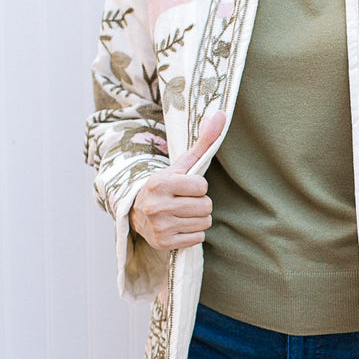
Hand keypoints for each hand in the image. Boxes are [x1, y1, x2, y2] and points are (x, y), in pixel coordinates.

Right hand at [129, 112, 225, 251]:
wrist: (136, 212)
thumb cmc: (166, 186)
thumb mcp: (181, 164)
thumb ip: (202, 142)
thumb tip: (222, 115)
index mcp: (159, 183)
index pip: (202, 187)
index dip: (198, 187)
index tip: (184, 187)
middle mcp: (156, 206)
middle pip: (206, 206)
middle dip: (200, 203)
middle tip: (184, 201)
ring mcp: (159, 227)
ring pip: (204, 222)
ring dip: (198, 218)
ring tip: (181, 213)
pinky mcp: (164, 244)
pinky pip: (197, 238)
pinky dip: (192, 233)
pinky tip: (179, 226)